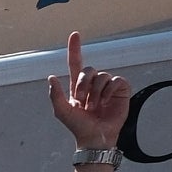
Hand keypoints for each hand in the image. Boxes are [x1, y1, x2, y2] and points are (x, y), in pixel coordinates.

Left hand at [46, 33, 131, 149]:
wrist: (95, 136)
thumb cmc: (78, 126)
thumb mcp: (62, 111)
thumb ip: (55, 94)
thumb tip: (51, 77)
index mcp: (78, 86)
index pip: (76, 64)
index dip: (75, 49)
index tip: (75, 34)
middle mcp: (92, 83)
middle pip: (88, 69)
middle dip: (83, 85)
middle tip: (82, 102)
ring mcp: (106, 85)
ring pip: (101, 75)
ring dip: (95, 92)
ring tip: (94, 106)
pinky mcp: (120, 88)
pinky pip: (115, 80)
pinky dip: (109, 91)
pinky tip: (107, 102)